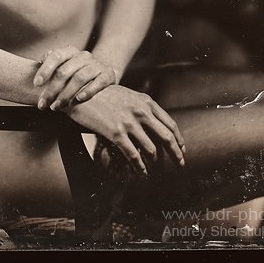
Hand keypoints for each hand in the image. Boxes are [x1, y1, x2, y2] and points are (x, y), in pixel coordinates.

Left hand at [33, 45, 118, 110]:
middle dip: (51, 90)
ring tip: (55, 107)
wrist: (104, 73)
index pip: (56, 56)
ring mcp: (96, 64)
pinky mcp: (108, 75)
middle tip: (42, 104)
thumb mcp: (65, 64)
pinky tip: (78, 99)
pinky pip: (98, 82)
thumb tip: (41, 60)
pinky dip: (88, 91)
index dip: (45, 70)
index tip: (36, 84)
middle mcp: (83, 56)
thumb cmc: (78, 71)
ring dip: (65, 95)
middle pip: (64, 72)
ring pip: (79, 79)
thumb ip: (53, 62)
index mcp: (71, 51)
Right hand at [66, 84, 185, 175]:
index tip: (182, 149)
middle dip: (176, 153)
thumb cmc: (103, 93)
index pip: (170, 123)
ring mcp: (129, 122)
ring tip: (155, 169)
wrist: (81, 91)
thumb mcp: (128, 95)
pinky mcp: (116, 133)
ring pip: (151, 149)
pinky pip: (133, 155)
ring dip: (155, 162)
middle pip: (167, 137)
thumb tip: (155, 124)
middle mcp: (141, 111)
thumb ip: (142, 107)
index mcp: (146, 101)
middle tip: (180, 164)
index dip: (178, 139)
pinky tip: (141, 172)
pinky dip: (140, 166)